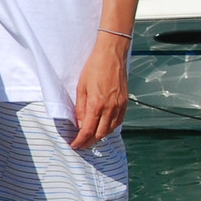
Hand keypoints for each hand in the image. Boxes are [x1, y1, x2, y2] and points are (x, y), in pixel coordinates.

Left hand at [70, 31, 129, 148]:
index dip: (81, 140)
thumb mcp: (81, 87)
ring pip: (111, 129)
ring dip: (100, 136)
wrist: (111, 55)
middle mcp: (110, 108)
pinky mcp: (125, 103)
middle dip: (90, 142)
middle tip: (82, 145)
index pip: (88, 130)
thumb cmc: (94, 68)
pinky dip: (111, 128)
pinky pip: (119, 121)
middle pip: (100, 133)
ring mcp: (119, 106)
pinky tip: (104, 128)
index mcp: (97, 104)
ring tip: (91, 138)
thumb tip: (79, 123)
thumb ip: (80, 108)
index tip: (75, 145)